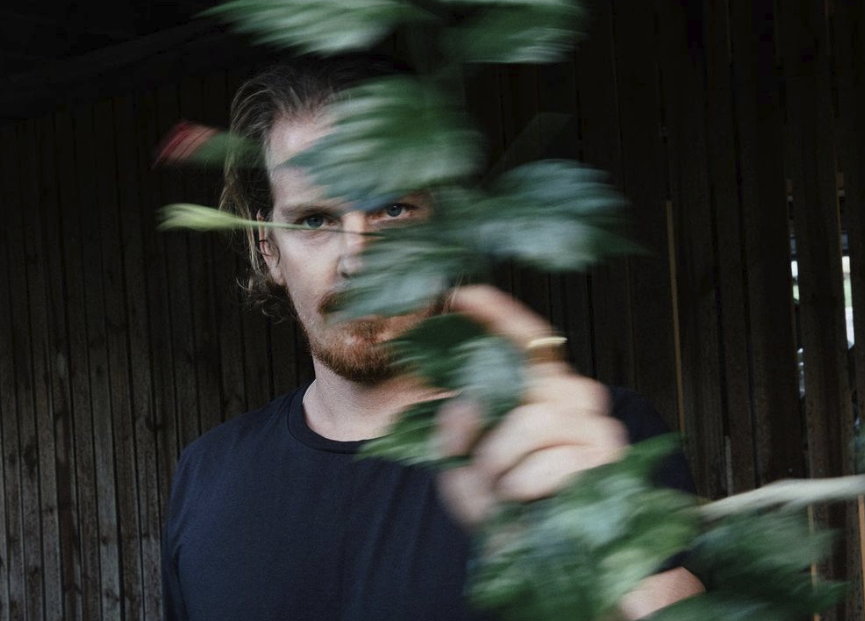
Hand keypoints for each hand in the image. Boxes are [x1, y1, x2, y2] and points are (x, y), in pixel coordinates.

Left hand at [434, 284, 627, 525]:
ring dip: (501, 461)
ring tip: (502, 487)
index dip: (497, 314)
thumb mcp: (464, 466)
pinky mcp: (607, 459)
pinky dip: (523, 484)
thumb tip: (460, 401)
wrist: (551, 561)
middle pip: (521, 380)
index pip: (525, 339)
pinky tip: (525, 499)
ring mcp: (596, 425)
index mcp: (543, 390)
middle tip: (476, 462)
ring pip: (532, 420)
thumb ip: (455, 429)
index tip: (465, 294)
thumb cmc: (509, 507)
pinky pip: (550, 459)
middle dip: (482, 425)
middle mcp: (575, 396)